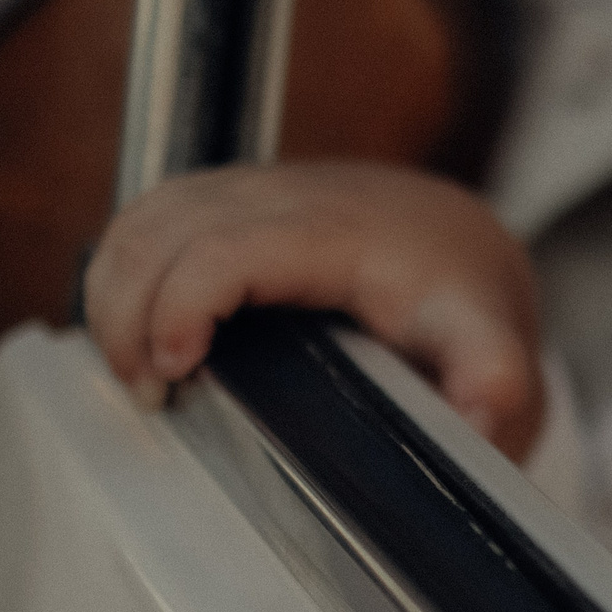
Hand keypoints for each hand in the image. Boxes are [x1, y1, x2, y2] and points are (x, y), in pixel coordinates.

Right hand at [85, 163, 547, 459]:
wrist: (463, 247)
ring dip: (116, 293)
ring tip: (140, 372)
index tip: (175, 374)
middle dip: (131, 313)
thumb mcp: (495, 350)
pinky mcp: (229, 198)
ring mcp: (252, 188)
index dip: (181, 304)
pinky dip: (122, 271)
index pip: (228, 248)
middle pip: (164, 229)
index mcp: (344, 231)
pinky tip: (139, 333)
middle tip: (151, 395)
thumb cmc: (466, 306)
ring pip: (143, 218)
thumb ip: (495, 384)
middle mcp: (289, 194)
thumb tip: (481, 423)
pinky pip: (147, 217)